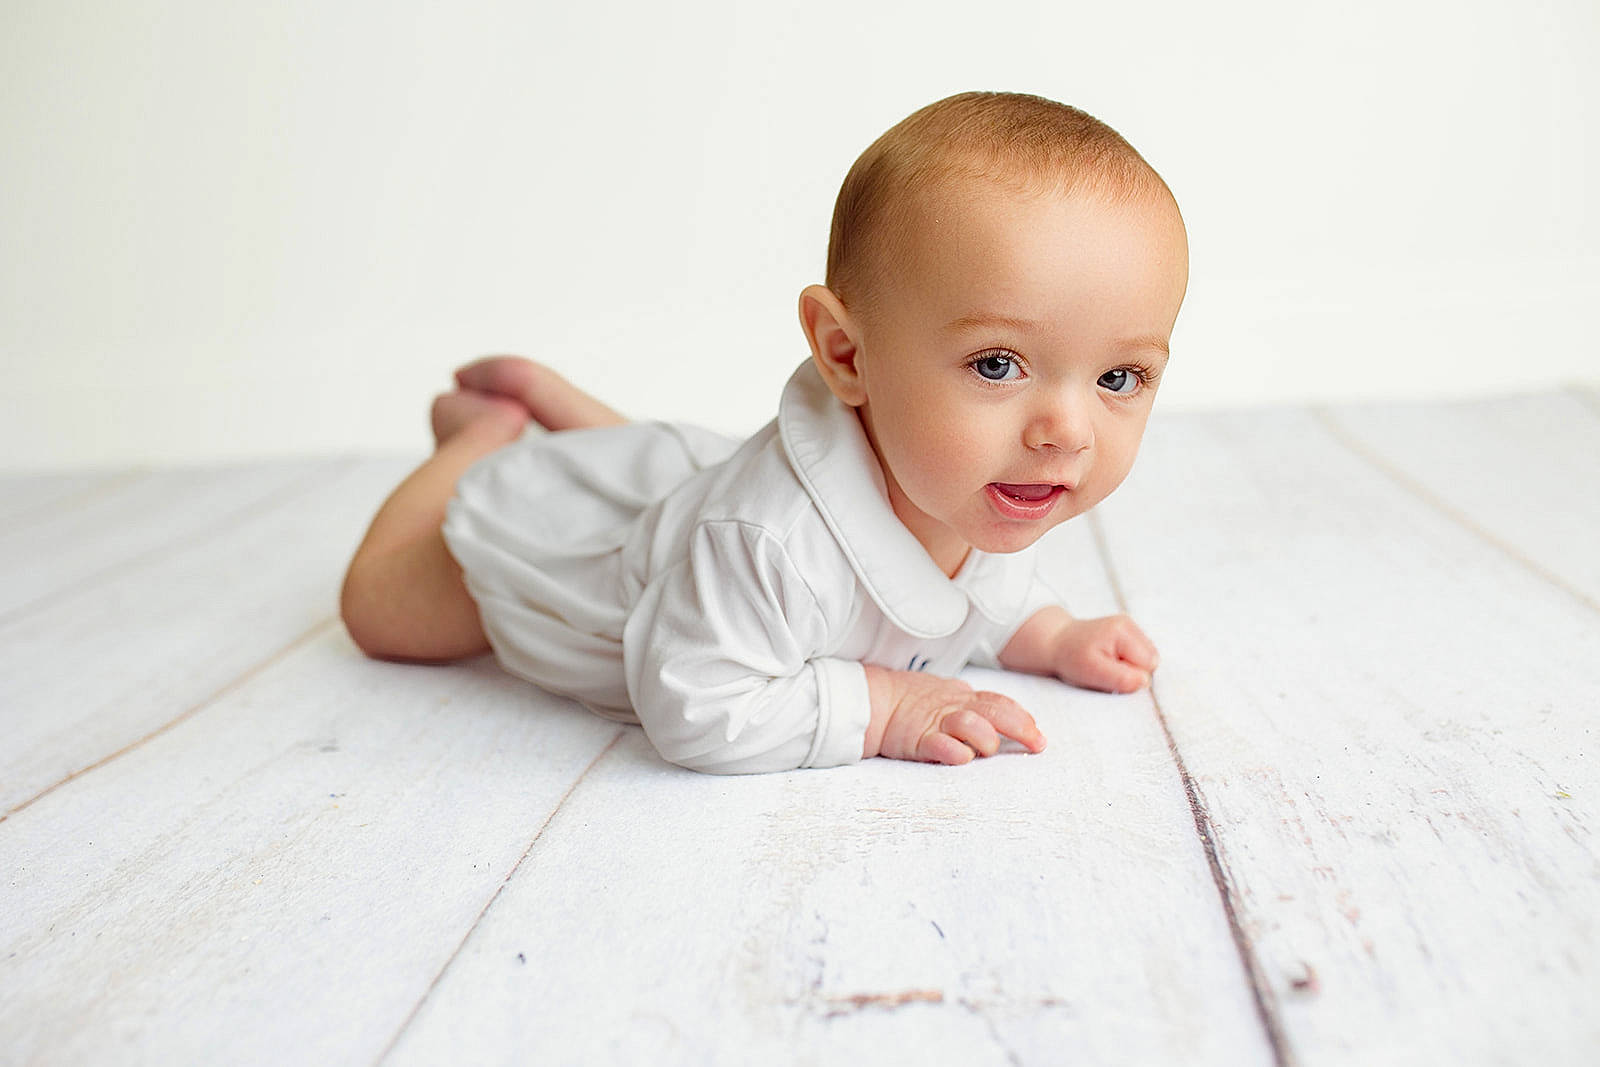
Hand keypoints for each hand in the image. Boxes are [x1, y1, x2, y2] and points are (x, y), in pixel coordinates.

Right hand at [862, 666, 1046, 764]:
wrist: (872, 699)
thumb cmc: (908, 699)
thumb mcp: (944, 693)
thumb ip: (968, 703)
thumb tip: (993, 713)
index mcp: (962, 696)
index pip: (1000, 702)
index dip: (1023, 717)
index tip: (1038, 734)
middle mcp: (954, 707)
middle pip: (996, 712)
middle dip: (1022, 729)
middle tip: (1037, 745)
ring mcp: (936, 722)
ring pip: (973, 725)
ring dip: (987, 740)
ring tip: (988, 751)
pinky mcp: (918, 739)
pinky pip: (942, 746)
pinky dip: (957, 753)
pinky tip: (964, 758)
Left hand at [1051, 614, 1158, 691]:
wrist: (1056, 642)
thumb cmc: (1072, 658)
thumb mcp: (1092, 672)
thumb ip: (1121, 678)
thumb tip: (1146, 682)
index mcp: (1123, 630)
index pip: (1149, 665)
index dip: (1132, 676)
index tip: (1109, 673)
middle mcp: (1129, 624)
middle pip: (1152, 661)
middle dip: (1132, 671)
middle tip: (1106, 668)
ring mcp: (1130, 627)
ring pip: (1147, 659)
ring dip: (1130, 667)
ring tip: (1106, 662)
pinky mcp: (1128, 632)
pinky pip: (1140, 656)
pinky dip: (1127, 662)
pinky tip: (1109, 658)